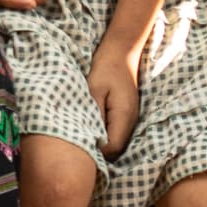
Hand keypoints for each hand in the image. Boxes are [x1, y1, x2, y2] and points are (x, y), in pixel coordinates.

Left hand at [86, 30, 141, 155]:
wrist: (120, 53)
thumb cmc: (105, 69)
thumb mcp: (94, 91)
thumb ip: (92, 115)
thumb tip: (88, 138)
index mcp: (124, 116)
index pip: (112, 148)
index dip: (96, 153)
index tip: (77, 148)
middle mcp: (130, 122)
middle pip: (115, 150)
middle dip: (97, 152)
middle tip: (75, 147)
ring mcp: (130, 120)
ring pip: (116, 143)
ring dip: (100, 144)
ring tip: (80, 139)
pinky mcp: (126, 117)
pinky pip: (115, 134)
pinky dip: (103, 136)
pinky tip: (90, 130)